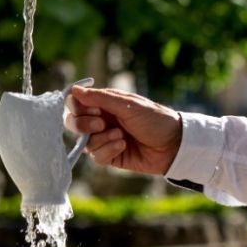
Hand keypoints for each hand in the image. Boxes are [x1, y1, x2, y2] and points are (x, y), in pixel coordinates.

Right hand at [65, 86, 181, 174]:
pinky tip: (123, 146)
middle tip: (101, 124)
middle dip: (83, 125)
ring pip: (85, 142)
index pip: (76, 103)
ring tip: (121, 136)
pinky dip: (108, 151)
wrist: (173, 145)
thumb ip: (100, 98)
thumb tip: (73, 89)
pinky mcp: (111, 156)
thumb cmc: (154, 119)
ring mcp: (105, 139)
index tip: (93, 108)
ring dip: (101, 139)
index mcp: (104, 103)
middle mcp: (101, 120)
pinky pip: (96, 157)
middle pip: (74, 124)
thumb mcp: (127, 105)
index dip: (78, 107)